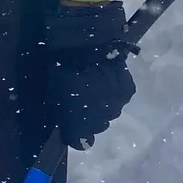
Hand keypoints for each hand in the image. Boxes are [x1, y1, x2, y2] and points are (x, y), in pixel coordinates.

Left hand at [44, 0, 136, 149]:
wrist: (86, 42)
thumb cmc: (62, 65)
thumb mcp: (55, 90)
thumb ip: (62, 110)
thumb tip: (70, 124)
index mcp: (78, 120)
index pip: (79, 141)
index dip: (75, 135)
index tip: (72, 126)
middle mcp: (100, 118)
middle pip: (96, 126)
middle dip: (89, 118)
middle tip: (82, 99)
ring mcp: (116, 105)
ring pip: (109, 113)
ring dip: (103, 105)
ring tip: (95, 86)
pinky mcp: (127, 91)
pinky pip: (119, 99)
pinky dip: (113, 93)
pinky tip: (106, 80)